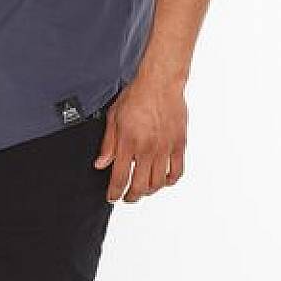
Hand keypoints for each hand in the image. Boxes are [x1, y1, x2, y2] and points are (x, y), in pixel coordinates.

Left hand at [93, 76, 186, 202]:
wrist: (160, 83)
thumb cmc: (137, 96)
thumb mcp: (113, 118)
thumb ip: (108, 144)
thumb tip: (101, 164)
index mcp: (129, 143)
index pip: (120, 177)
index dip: (115, 192)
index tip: (112, 197)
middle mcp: (147, 149)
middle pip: (140, 186)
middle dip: (131, 196)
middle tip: (127, 197)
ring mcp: (165, 148)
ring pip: (159, 183)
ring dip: (149, 191)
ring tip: (143, 189)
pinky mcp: (179, 145)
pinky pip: (177, 171)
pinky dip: (169, 181)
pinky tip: (163, 180)